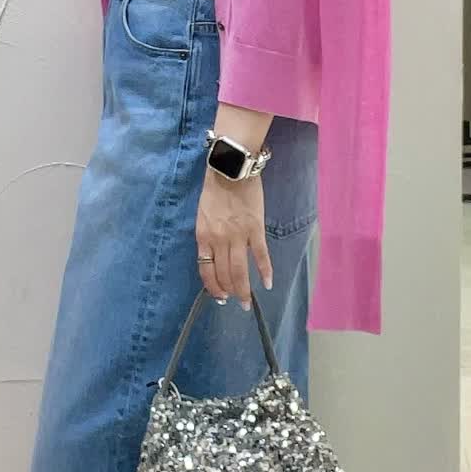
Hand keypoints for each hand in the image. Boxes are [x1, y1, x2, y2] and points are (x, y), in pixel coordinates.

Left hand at [195, 169, 272, 310]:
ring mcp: (238, 236)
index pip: (206, 270)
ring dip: (244, 289)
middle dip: (230, 292)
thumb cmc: (214, 189)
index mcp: (203, 236)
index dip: (213, 287)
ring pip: (240, 270)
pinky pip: (261, 255)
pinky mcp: (255, 229)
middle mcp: (219, 240)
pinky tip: (268, 283)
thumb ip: (208, 237)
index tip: (220, 297)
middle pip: (224, 274)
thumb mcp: (203, 215)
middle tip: (236, 302)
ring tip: (247, 302)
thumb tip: (215, 257)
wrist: (230, 169)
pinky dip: (265, 271)